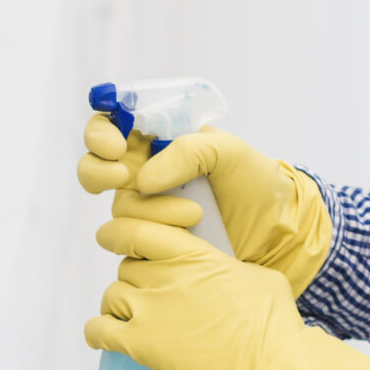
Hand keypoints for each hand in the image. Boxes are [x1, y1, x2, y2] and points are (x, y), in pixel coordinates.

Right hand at [75, 116, 333, 296]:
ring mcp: (146, 210)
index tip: (116, 145)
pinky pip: (131, 242)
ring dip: (151, 211)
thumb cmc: (254, 182)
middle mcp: (144, 173)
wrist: (276, 230)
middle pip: (94, 168)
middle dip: (97, 171)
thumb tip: (142, 180)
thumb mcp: (228, 151)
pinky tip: (189, 234)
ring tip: (195, 214)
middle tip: (123, 177)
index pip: (110, 126)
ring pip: (117, 210)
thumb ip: (187, 152)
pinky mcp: (151, 244)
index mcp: (158, 141)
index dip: (100, 133)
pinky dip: (155, 236)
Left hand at [86, 217, 369, 369]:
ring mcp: (151, 311)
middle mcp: (166, 277)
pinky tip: (103, 336)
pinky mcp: (142, 346)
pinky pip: (98, 330)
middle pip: (126, 267)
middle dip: (134, 279)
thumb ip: (227, 268)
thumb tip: (224, 273)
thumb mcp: (257, 278)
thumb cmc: (274, 326)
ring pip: (111, 295)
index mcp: (193, 254)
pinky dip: (96, 332)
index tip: (112, 237)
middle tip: (149, 297)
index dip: (118, 232)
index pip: (138, 230)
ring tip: (132, 319)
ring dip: (118, 305)